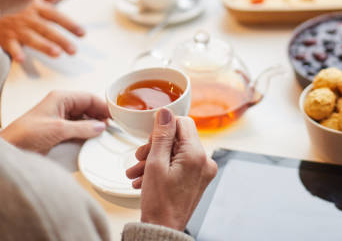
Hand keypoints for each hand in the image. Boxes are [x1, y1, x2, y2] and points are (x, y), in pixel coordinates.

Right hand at [0, 0, 84, 61]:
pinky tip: (21, 59)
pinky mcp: (4, 37)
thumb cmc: (18, 5)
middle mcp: (28, 18)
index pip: (56, 16)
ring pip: (31, 38)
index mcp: (37, 7)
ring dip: (43, 45)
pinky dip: (14, 51)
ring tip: (57, 54)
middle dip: (60, 40)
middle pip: (46, 29)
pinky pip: (9, 45)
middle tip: (74, 51)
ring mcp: (16, 28)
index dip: (69, 24)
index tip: (83, 33)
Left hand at [0, 91, 108, 153]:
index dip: (103, 106)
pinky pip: (78, 129)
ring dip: (95, 125)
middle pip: (88, 107)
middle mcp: (61, 106)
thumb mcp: (58, 129)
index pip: (89, 97)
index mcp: (60, 98)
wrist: (8, 151)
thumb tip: (101, 126)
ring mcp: (60, 119)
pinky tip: (93, 140)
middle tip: (113, 126)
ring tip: (105, 134)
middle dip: (101, 116)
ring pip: (85, 118)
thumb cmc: (25, 135)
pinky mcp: (58, 131)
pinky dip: (87, 133)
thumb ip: (82, 127)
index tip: (116, 115)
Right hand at [126, 109, 216, 230]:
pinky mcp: (198, 180)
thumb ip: (162, 135)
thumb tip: (165, 112)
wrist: (163, 231)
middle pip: (179, 139)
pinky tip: (145, 178)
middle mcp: (205, 161)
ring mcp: (203, 172)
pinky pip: (180, 165)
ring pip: (177, 153)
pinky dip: (164, 168)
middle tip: (139, 158)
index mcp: (197, 154)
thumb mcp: (155, 164)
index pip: (183, 123)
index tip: (150, 138)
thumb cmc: (159, 203)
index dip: (164, 128)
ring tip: (137, 171)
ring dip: (155, 159)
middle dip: (156, 146)